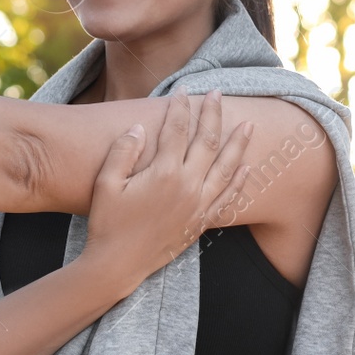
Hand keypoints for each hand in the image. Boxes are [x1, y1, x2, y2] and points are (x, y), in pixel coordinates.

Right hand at [77, 90, 252, 292]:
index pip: (177, 129)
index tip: (182, 90)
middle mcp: (187, 186)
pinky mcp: (200, 222)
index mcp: (163, 173)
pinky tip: (246, 168)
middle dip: (213, 114)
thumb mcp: (106, 183)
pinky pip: (227, 199)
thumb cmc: (107, 223)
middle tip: (218, 94)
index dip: (180, 106)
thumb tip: (139, 127)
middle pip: (208, 141)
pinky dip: (239, 182)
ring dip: (238, 143)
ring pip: (226, 167)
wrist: (118, 265)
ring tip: (248, 124)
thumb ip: (123, 151)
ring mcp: (198, 205)